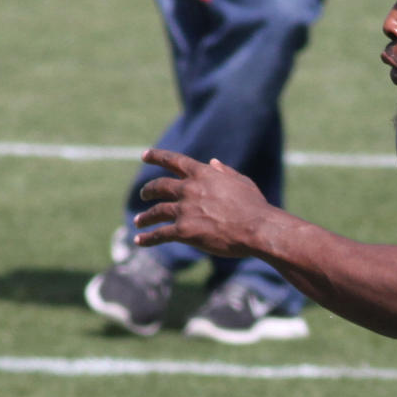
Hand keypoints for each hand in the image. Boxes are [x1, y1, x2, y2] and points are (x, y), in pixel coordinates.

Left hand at [134, 148, 269, 257]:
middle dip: (149, 190)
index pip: (174, 160)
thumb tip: (213, 162)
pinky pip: (160, 234)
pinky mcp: (184, 231)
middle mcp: (189, 189)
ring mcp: (184, 210)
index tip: (144, 155)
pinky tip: (139, 241)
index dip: (157, 156)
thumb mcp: (241, 182)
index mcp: (202, 174)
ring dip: (146, 217)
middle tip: (143, 195)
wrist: (257, 229)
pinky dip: (148, 238)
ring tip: (139, 221)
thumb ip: (224, 172)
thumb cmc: (254, 207)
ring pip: (157, 212)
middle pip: (160, 186)